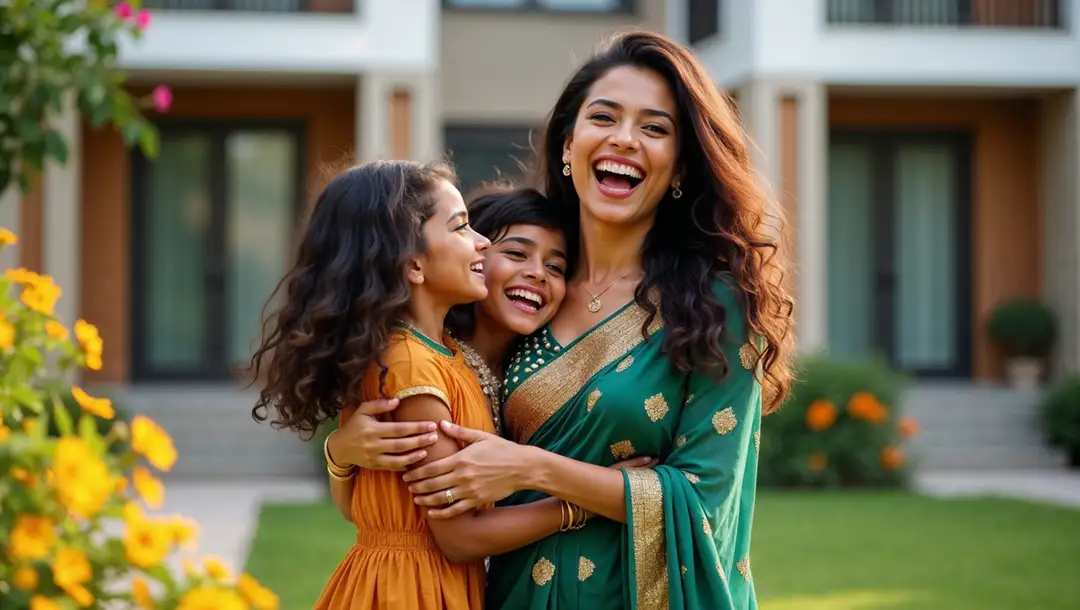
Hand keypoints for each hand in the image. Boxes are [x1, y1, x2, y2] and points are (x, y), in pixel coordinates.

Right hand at [328, 398, 438, 470]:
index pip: (399, 429)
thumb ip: (379, 405)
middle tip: (435, 437)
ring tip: (428, 450)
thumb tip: (397, 400)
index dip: (416, 428)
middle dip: (420, 441)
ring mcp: (373, 458)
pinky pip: (392, 467)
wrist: (339, 447)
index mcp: (372, 430)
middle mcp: (373, 445)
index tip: (431, 424)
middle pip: (401, 445)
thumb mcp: (363, 410)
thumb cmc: (354, 425)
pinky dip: (405, 465)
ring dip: (414, 456)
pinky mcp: (374, 466)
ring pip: (398, 459)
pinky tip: (416, 461)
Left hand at [405, 421, 658, 518]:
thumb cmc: (502, 449)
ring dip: (425, 500)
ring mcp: (470, 490)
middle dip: (417, 485)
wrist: (523, 467)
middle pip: (432, 484)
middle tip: (406, 486)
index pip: (432, 467)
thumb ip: (459, 433)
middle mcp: (463, 476)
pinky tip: (432, 513)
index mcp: (462, 458)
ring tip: (416, 499)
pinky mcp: (478, 500)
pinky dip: (441, 513)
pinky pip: (455, 509)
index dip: (416, 471)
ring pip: (441, 498)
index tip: (407, 472)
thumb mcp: (481, 437)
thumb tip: (440, 424)